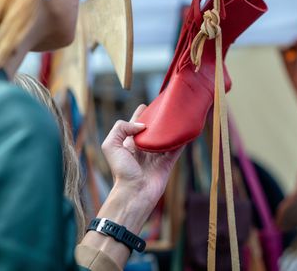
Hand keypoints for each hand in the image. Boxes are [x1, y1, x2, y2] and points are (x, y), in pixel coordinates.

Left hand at [81, 105, 182, 266]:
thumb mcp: (111, 145)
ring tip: (178, 115)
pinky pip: (177, 148)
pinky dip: (182, 140)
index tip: (148, 104)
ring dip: (171, 128)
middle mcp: (143, 148)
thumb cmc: (121, 171)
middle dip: (158, 119)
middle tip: (166, 107)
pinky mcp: (168, 163)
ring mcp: (157, 155)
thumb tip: (142, 125)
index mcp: (129, 143)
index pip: (135, 124)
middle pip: (153, 129)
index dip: (141, 114)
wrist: (134, 192)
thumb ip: (121, 128)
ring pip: (166, 137)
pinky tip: (186, 130)